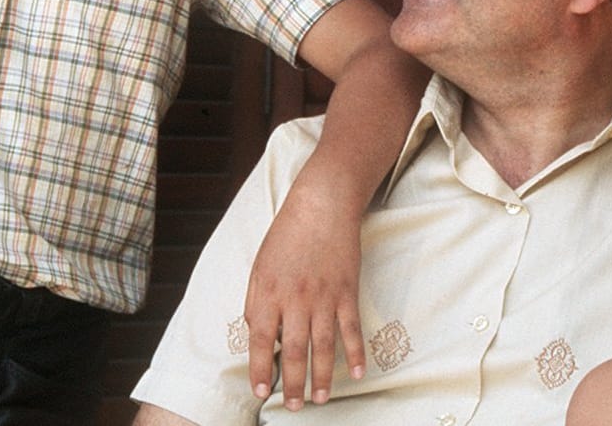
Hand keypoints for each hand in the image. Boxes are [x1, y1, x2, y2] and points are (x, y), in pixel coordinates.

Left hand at [243, 179, 365, 408]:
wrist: (322, 205)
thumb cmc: (287, 235)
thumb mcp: (259, 267)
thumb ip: (257, 303)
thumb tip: (260, 337)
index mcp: (268, 292)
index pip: (260, 340)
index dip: (259, 370)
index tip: (261, 392)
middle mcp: (295, 298)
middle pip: (293, 350)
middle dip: (292, 383)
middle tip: (293, 406)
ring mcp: (324, 296)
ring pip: (322, 345)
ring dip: (321, 376)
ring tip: (320, 399)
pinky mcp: (347, 291)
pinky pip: (351, 329)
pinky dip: (354, 353)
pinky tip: (355, 372)